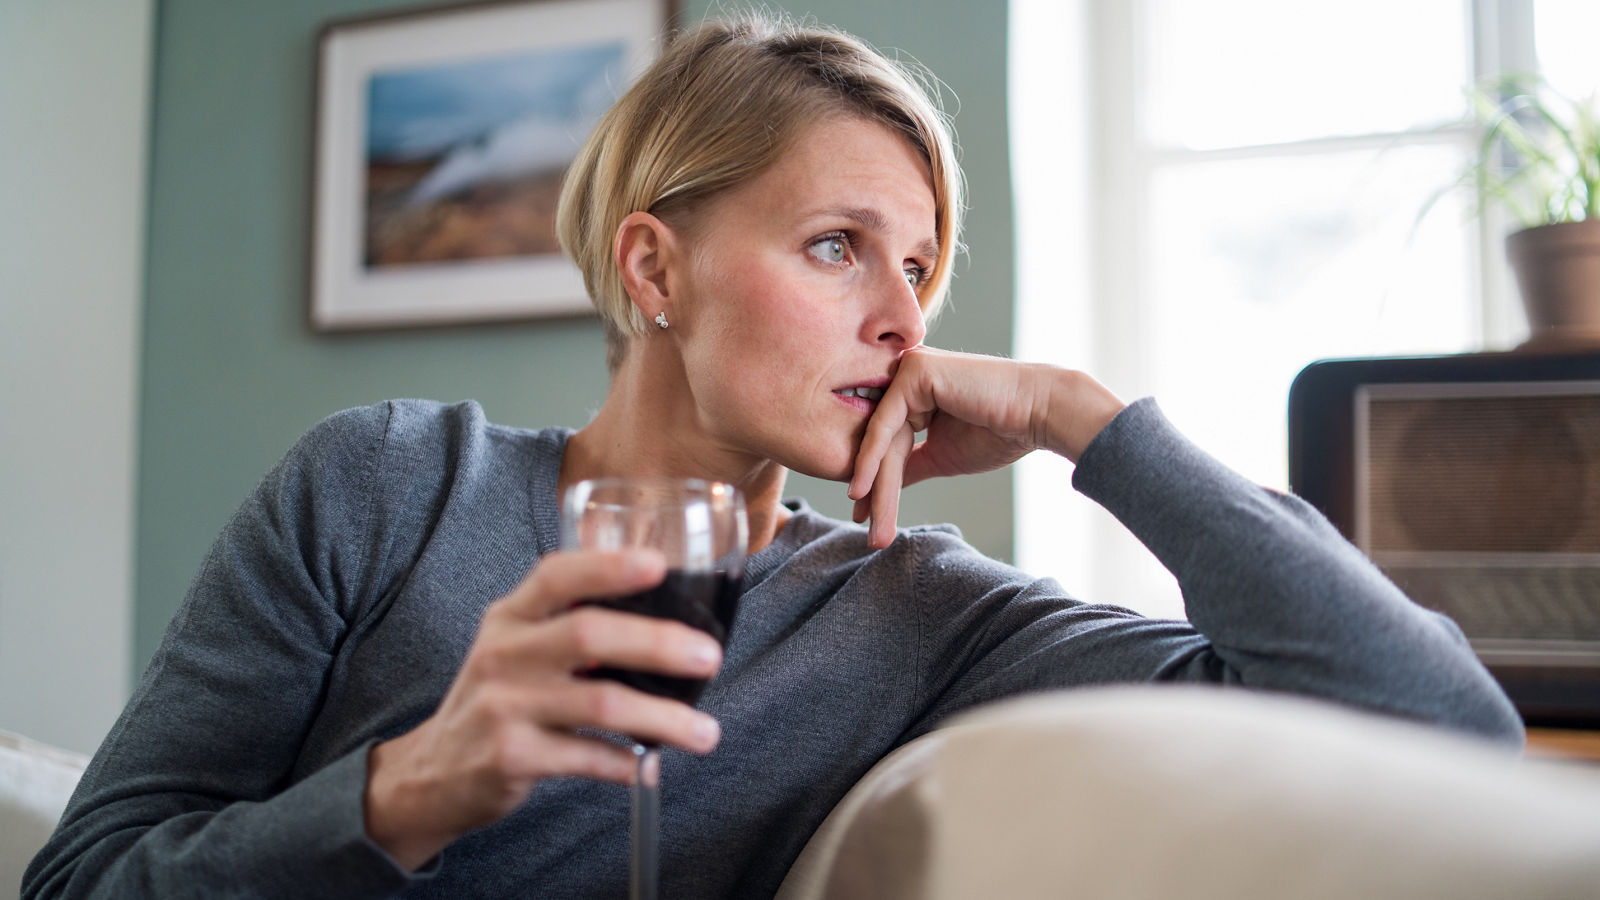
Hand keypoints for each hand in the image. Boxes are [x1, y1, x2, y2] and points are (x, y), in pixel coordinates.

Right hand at [363, 550, 722, 869]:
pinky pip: (587, 756)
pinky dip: (628, 762)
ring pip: (600, 703)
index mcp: (510, 616)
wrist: (433, 772)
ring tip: (705, 732)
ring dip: (664, 718)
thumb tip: (666, 622)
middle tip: (709, 657)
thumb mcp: (514, 647)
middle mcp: (504, 653)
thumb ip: (568, 625)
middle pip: (589, 634)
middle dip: (658, 643)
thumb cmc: (498, 699)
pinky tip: (649, 765)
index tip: (659, 564)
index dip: (608, 566)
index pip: (556, 575)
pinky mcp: (511, 756)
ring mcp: (504, 706)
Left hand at [847, 347, 1124, 547]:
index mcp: (915, 391)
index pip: (888, 441)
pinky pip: (885, 423)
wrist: (1039, 415)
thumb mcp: (942, 456)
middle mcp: (907, 375)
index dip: (876, 482)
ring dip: (877, 486)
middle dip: (875, 491)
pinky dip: (872, 459)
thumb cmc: (1001, 432)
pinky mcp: (913, 371)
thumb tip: (876, 489)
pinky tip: (862, 489)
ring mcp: (908, 369)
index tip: (864, 519)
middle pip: (883, 442)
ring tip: (871, 525)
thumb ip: (909, 466)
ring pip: (881, 438)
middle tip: (870, 535)